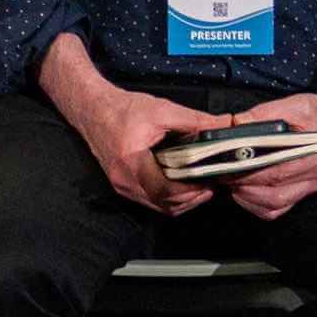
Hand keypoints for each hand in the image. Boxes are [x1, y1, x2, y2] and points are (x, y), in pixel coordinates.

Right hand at [74, 84, 223, 216]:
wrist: (93, 110)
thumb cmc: (122, 109)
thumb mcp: (162, 110)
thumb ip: (195, 120)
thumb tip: (223, 124)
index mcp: (132, 162)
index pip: (167, 190)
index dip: (192, 190)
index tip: (209, 182)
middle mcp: (125, 180)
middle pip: (165, 204)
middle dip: (191, 198)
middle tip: (210, 185)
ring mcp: (122, 186)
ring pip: (158, 206)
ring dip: (181, 200)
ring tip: (199, 186)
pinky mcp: (123, 186)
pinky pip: (150, 200)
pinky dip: (168, 197)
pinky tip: (181, 185)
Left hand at [222, 85, 316, 218]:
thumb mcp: (294, 104)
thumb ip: (264, 113)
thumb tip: (237, 124)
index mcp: (315, 152)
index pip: (277, 170)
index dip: (249, 171)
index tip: (228, 167)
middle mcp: (315, 174)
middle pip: (274, 192)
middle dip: (244, 185)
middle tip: (223, 174)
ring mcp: (310, 187)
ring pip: (274, 205)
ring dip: (248, 197)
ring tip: (232, 182)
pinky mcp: (303, 193)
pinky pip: (277, 209)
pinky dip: (257, 204)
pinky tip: (245, 192)